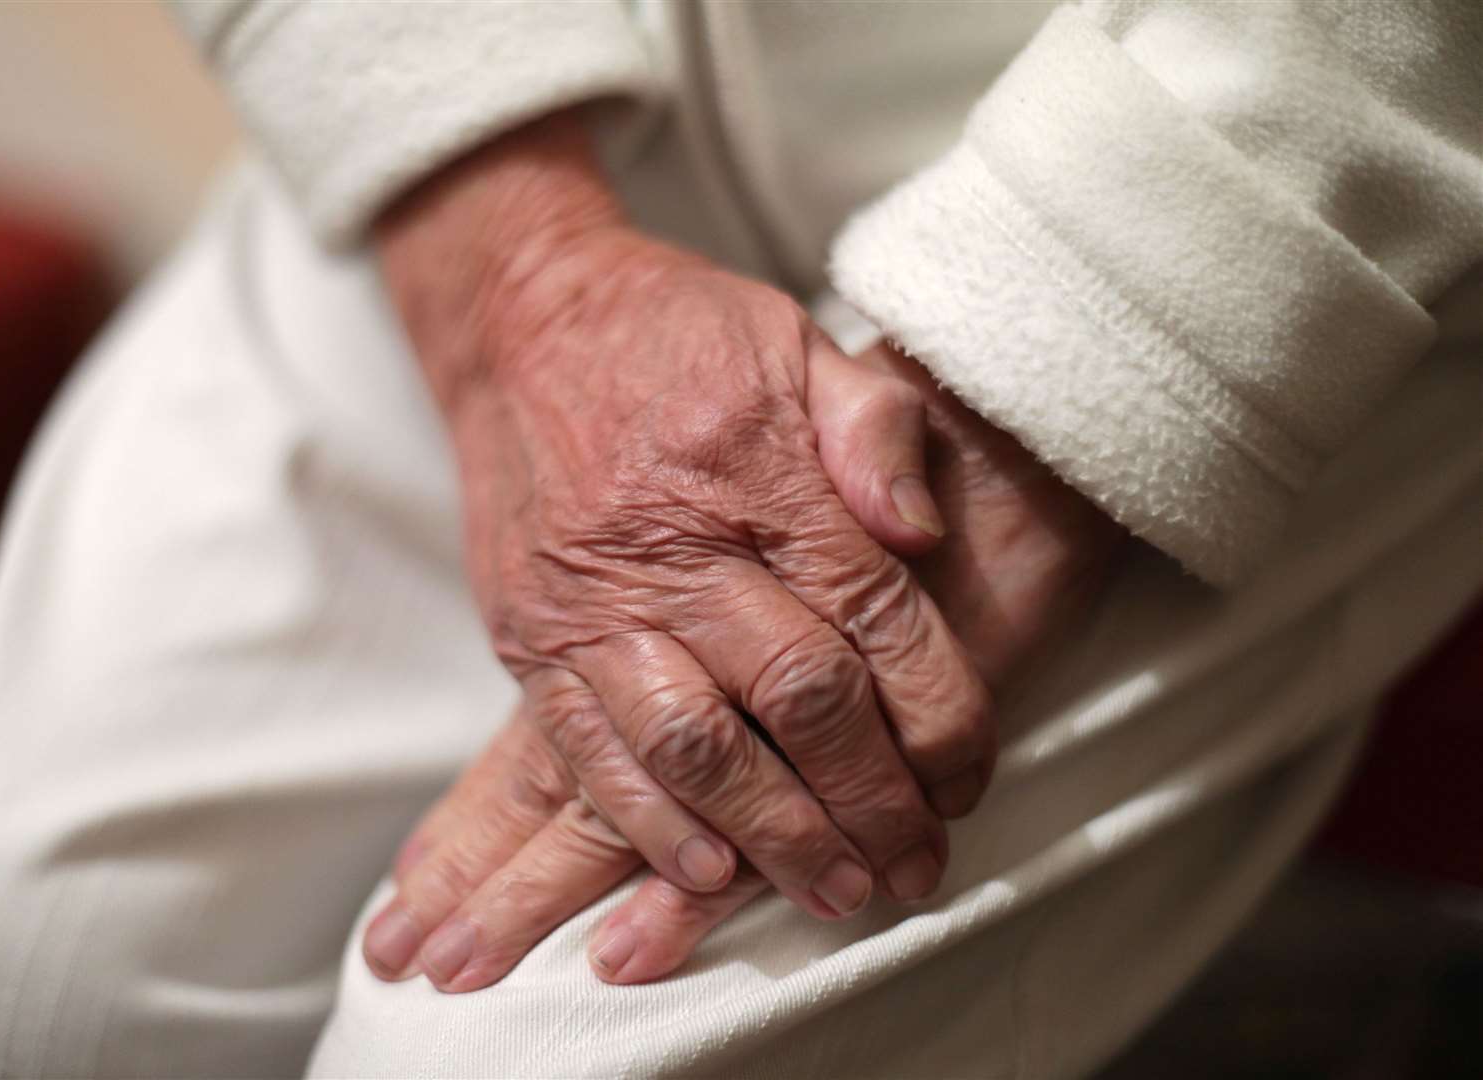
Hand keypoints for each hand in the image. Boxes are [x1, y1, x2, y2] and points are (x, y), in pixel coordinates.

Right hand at [380, 110, 991, 926]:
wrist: (523, 320)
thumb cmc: (679, 334)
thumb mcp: (799, 343)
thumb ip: (877, 431)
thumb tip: (928, 537)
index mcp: (762, 473)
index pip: (875, 619)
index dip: (939, 714)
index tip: (969, 777)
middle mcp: (678, 546)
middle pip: (799, 699)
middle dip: (871, 801)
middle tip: (916, 868)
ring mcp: (594, 600)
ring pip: (697, 746)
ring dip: (775, 835)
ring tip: (836, 893)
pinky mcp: (531, 637)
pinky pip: (589, 752)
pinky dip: (651, 824)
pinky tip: (708, 873)